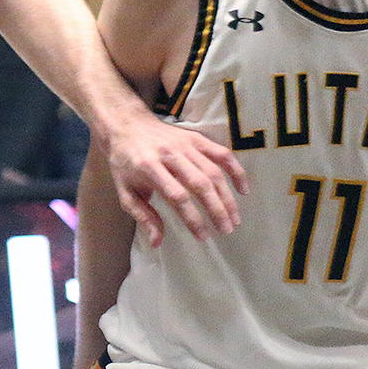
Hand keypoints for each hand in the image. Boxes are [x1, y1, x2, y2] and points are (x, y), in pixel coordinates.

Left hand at [104, 114, 246, 245]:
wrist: (125, 125)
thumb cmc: (124, 163)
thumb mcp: (124, 191)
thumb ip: (142, 216)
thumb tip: (158, 242)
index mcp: (148, 168)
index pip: (177, 197)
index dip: (193, 219)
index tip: (203, 237)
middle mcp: (169, 155)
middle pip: (200, 184)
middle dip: (216, 210)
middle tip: (226, 230)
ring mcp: (184, 144)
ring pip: (213, 171)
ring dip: (227, 197)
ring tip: (234, 219)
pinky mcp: (196, 138)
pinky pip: (221, 153)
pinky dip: (236, 170)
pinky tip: (243, 190)